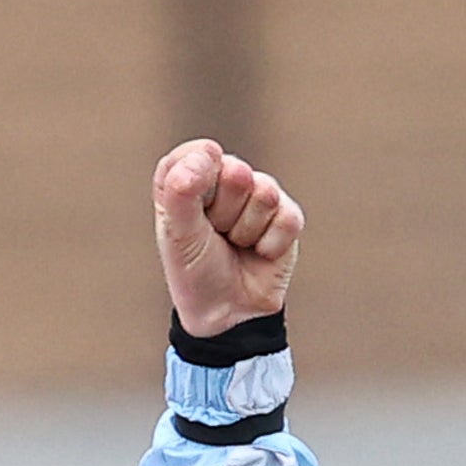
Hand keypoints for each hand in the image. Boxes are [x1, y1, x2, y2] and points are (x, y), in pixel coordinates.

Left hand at [152, 139, 304, 336]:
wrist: (228, 313)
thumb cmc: (195, 272)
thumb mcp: (177, 234)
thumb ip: (181, 192)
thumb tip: (205, 154)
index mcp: (188, 183)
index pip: (196, 152)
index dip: (199, 172)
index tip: (192, 202)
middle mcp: (224, 184)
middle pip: (234, 170)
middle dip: (222, 210)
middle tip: (214, 234)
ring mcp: (258, 198)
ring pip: (264, 192)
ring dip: (245, 229)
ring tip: (235, 244)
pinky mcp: (286, 216)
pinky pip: (287, 216)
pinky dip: (269, 243)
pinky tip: (258, 253)